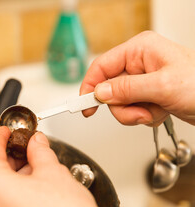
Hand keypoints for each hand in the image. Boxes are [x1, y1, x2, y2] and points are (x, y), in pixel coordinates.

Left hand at [0, 126, 113, 206]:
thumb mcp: (52, 172)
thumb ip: (39, 151)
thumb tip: (36, 142)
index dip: (0, 136)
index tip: (7, 131)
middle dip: (11, 156)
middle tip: (27, 146)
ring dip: (14, 174)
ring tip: (37, 167)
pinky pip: (2, 205)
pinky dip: (14, 192)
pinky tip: (34, 187)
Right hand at [80, 31, 194, 125]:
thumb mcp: (162, 86)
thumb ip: (127, 89)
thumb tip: (100, 93)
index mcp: (140, 50)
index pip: (101, 66)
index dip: (90, 86)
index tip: (85, 105)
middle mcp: (139, 63)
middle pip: (109, 89)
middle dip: (123, 106)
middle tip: (139, 111)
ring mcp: (142, 80)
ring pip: (119, 103)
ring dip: (135, 113)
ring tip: (154, 111)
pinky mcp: (147, 94)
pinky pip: (132, 109)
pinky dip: (144, 116)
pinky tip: (160, 111)